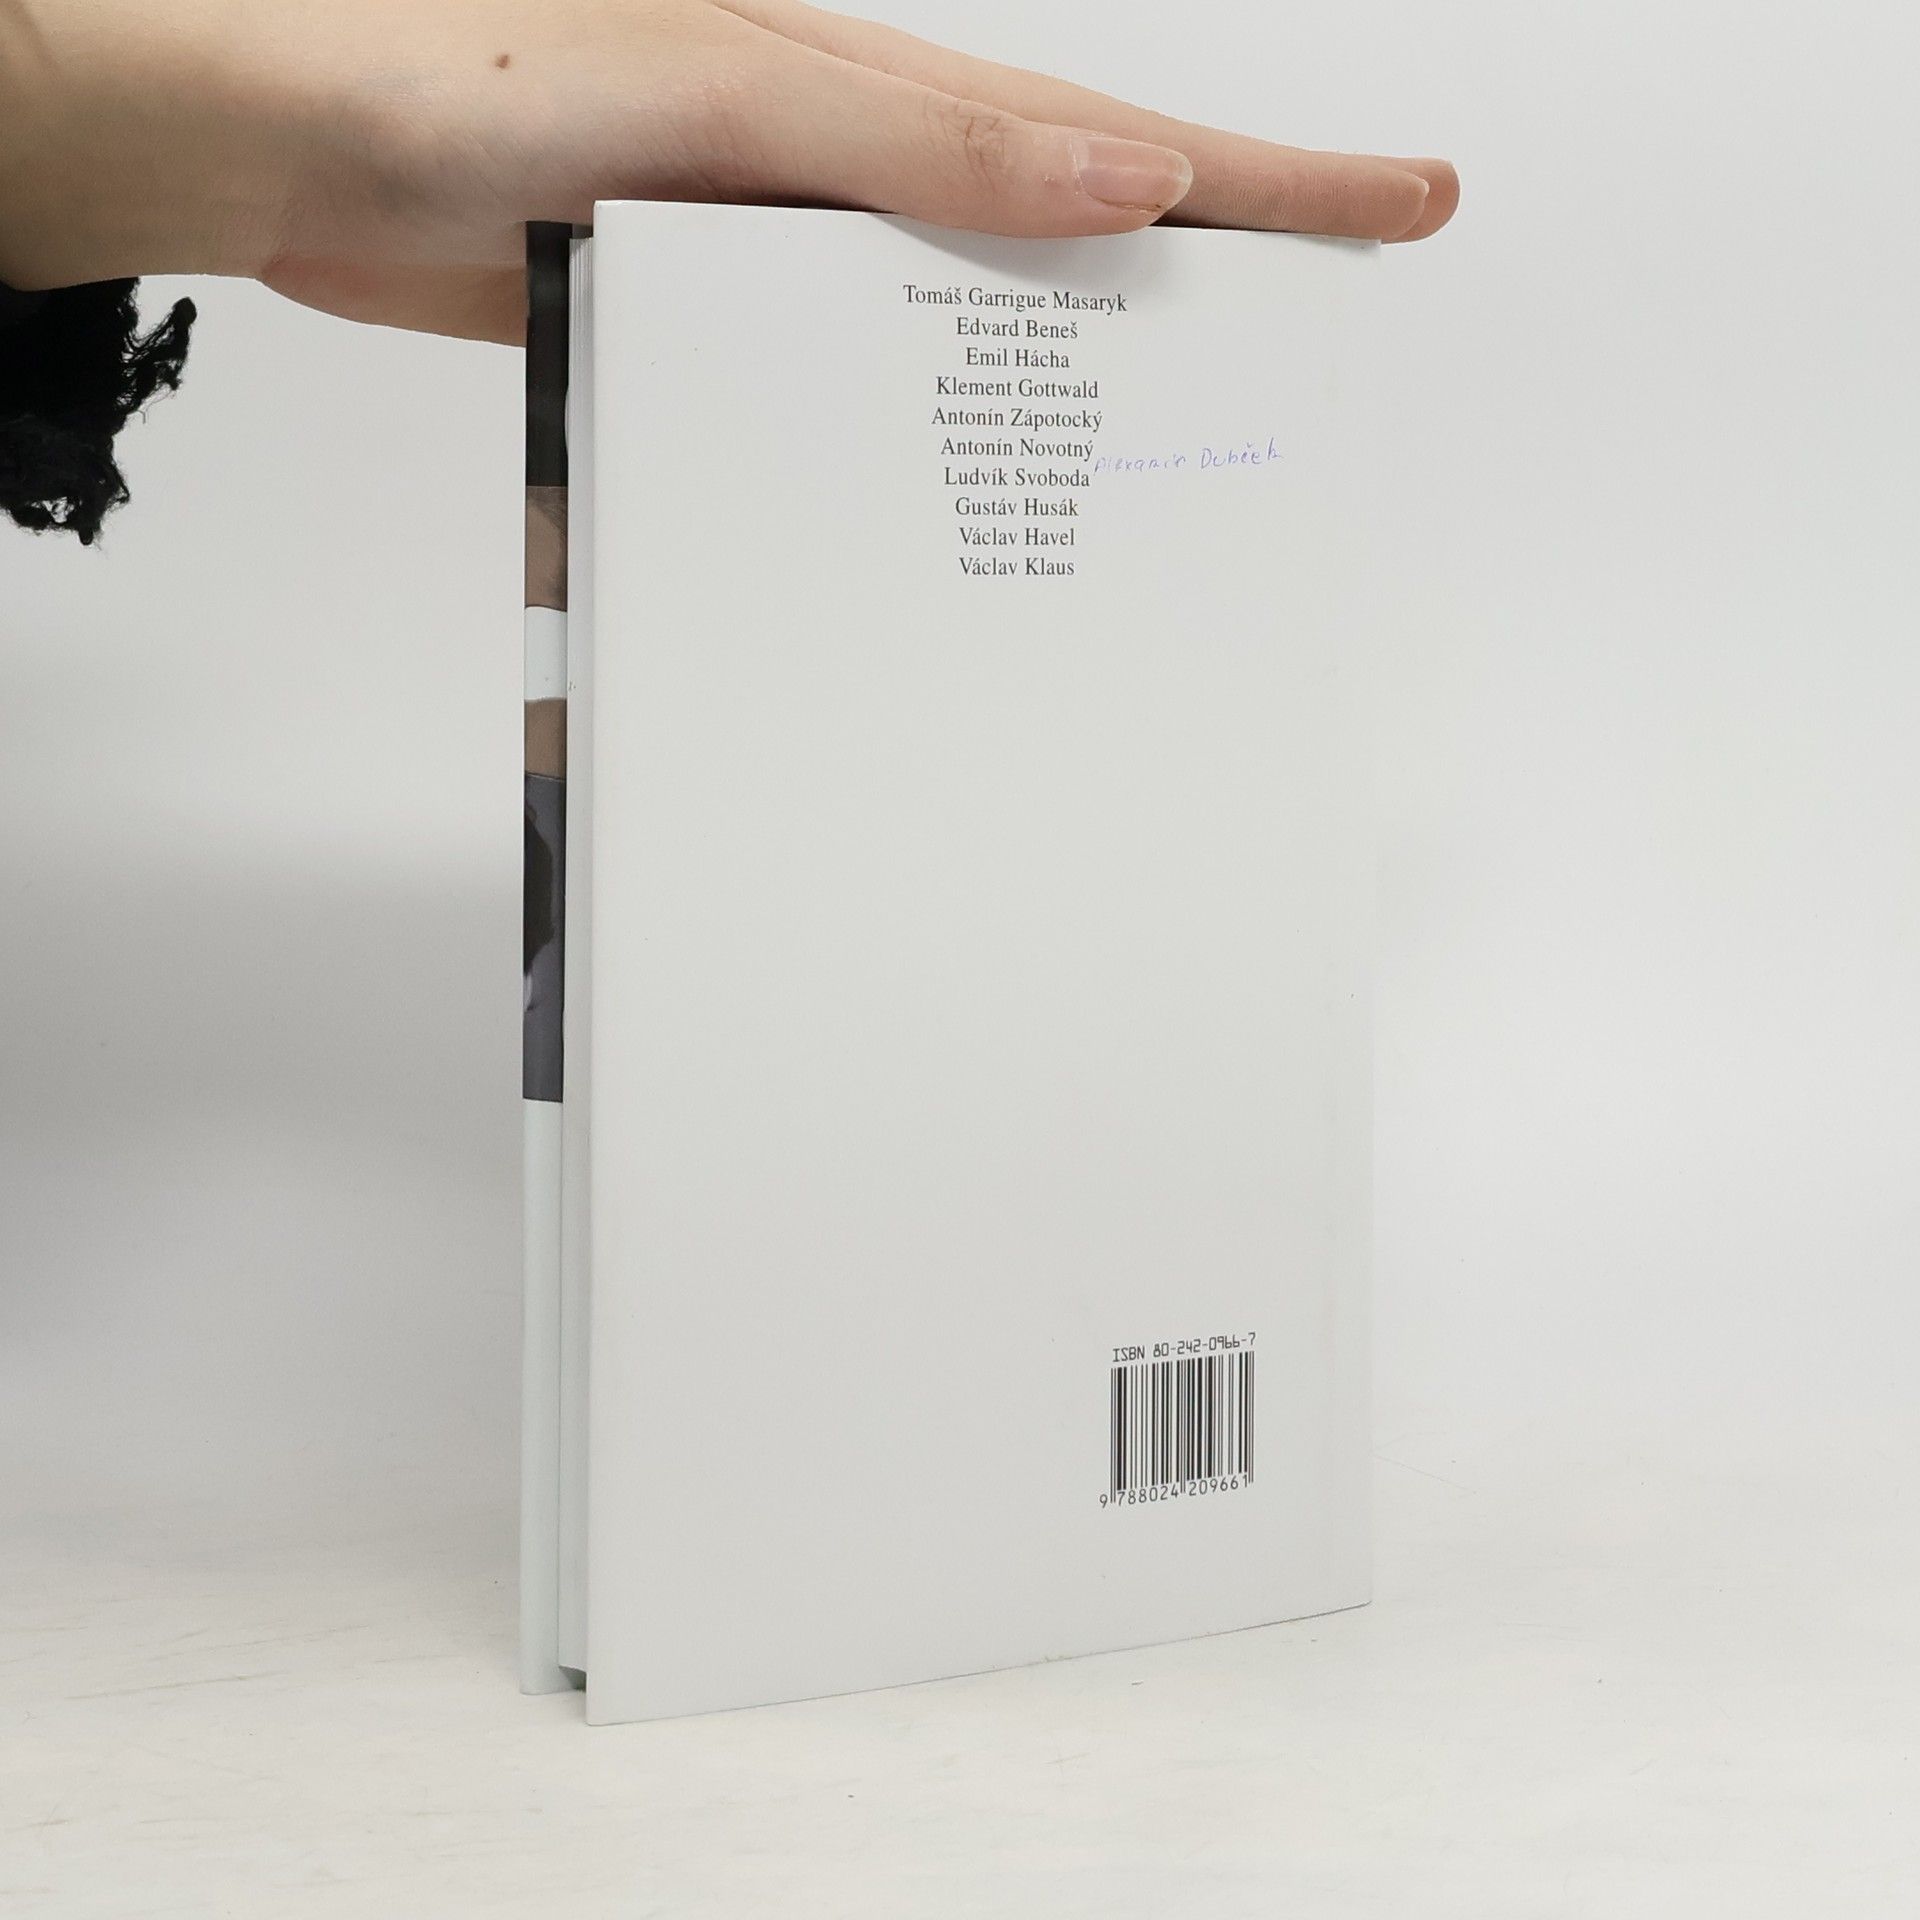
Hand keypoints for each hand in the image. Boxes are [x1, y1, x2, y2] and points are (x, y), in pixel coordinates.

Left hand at [0, 0, 1457, 342]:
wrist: (287, 143)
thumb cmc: (456, 75)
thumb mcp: (705, 87)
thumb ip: (897, 142)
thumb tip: (1103, 187)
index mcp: (868, 98)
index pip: (1119, 141)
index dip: (1271, 177)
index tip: (1400, 200)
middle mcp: (844, 172)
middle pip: (1074, 229)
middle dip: (1220, 265)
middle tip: (1337, 306)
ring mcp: (782, 254)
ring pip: (964, 322)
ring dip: (1068, 372)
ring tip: (1178, 435)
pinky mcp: (711, 322)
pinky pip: (843, 385)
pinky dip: (910, 429)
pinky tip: (948, 477)